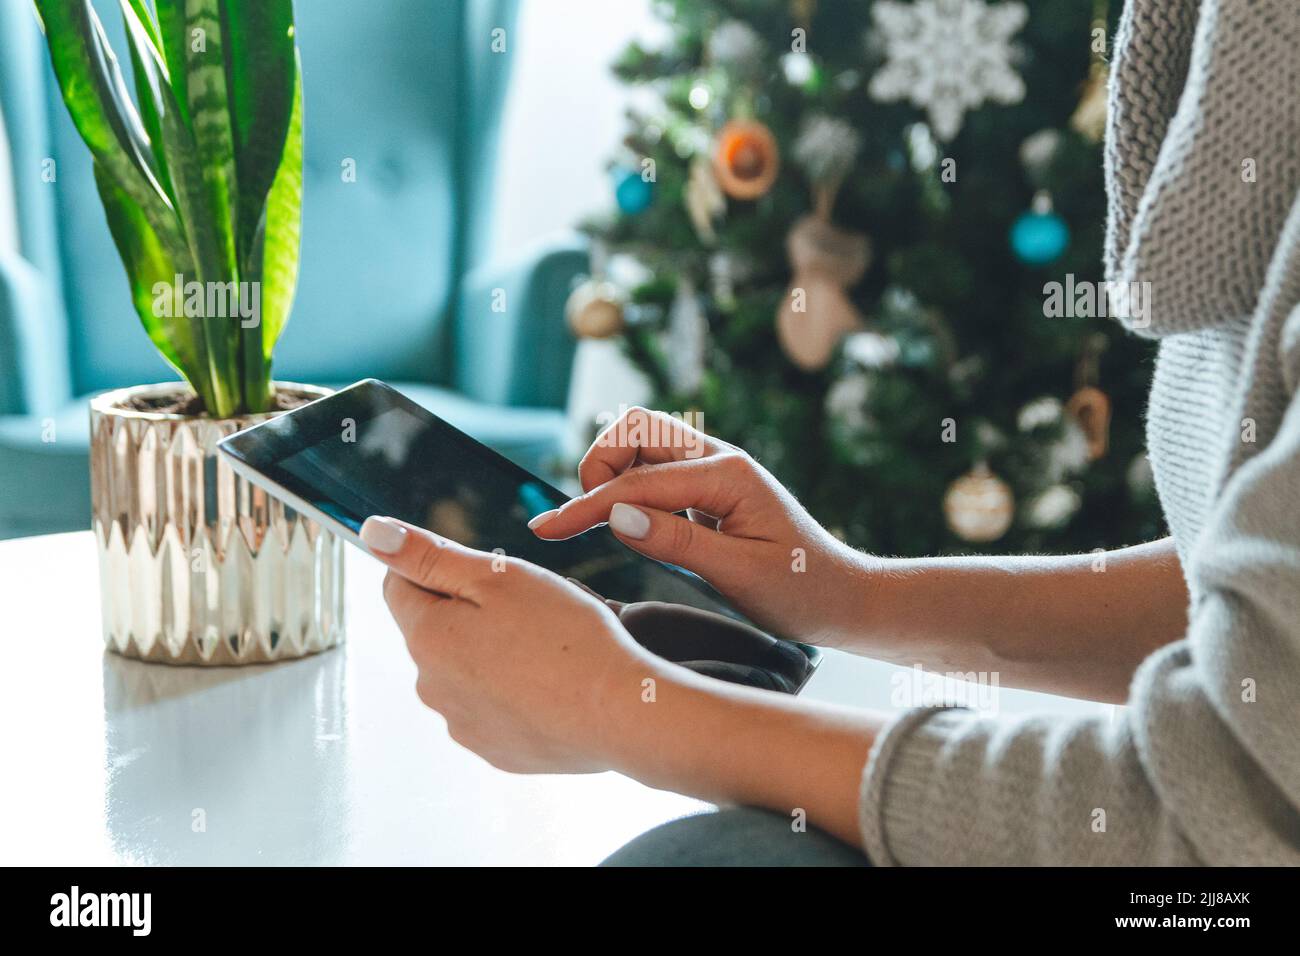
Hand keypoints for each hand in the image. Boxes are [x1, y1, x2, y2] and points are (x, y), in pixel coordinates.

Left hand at [363, 515, 664, 772]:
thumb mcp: (497, 576)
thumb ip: (428, 555)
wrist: (620, 713)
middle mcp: (432, 687)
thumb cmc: (566, 636)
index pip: (398, 584)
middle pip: (434, 629)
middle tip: (528, 607)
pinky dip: (514, 692)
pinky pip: (493, 708)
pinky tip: (552, 684)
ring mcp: (463, 725)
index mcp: (427, 637)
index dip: (438, 565)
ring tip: (546, 647)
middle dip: (468, 611)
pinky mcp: (497, 751)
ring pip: (464, 670)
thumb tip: (373, 533)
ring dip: (490, 653)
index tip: (485, 569)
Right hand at [529, 407, 874, 646]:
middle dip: (599, 468)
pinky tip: (633, 528)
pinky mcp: (708, 488)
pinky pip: (655, 471)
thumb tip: (616, 517)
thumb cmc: (801, 590)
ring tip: (610, 527)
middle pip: (634, 430)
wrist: (844, 598)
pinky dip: (631, 490)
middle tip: (590, 524)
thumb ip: (676, 543)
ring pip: (641, 444)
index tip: (544, 531)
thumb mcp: (739, 575)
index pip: (636, 483)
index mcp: (727, 475)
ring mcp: (713, 470)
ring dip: (613, 476)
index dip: (585, 507)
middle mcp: (718, 459)